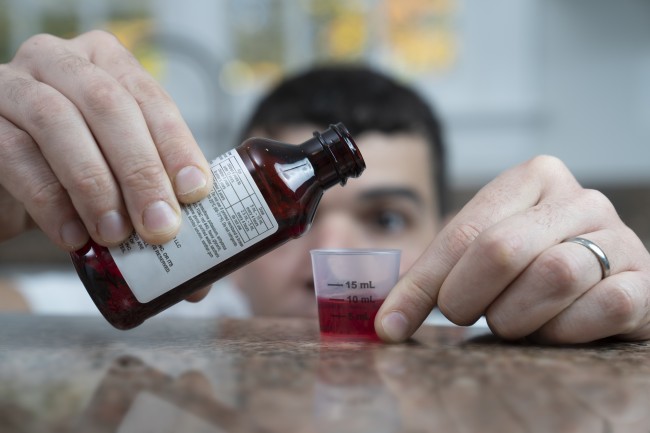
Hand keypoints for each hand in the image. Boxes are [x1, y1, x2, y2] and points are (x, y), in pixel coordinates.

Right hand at [0, 31, 212, 250]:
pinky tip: (73, 236)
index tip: (195, 190)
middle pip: (108, 105)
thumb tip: (195, 234)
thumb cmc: (72, 167)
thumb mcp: (117, 162)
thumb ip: (153, 180)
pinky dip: (50, 200)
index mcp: (106, 62)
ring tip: (116, 234)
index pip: (150, 99)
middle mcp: (59, 60)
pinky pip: (15, 154)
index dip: (175, 146)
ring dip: (95, 186)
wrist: (7, 179)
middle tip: (159, 225)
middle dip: (140, 170)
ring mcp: (13, 85)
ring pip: (58, 122)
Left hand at [376, 155, 649, 343]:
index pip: (464, 232)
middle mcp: (578, 199)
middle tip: (463, 316)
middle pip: (501, 250)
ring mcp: (618, 237)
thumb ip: (436, 274)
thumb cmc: (529, 266)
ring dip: (517, 316)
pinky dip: (565, 330)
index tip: (391, 324)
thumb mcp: (480, 254)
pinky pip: (603, 306)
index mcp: (532, 178)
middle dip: (466, 297)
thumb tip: (386, 321)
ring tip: (512, 320)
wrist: (602, 278)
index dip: (422, 283)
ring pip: (554, 277)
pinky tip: (554, 328)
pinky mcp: (646, 280)